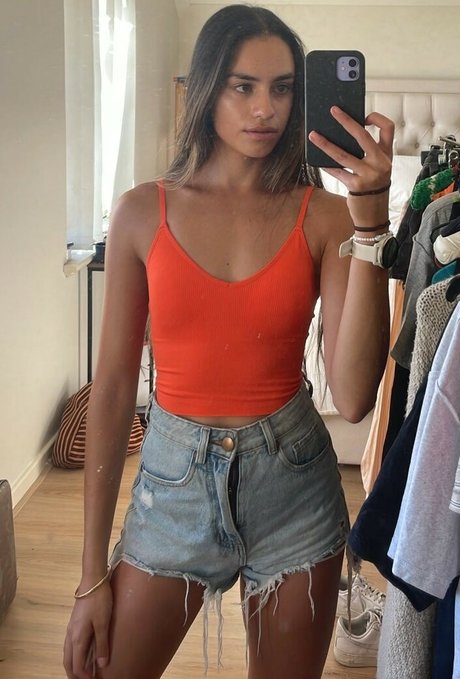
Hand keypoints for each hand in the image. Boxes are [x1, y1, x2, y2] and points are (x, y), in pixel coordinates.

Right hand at [63, 583, 112, 678]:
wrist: (92, 581)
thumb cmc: (99, 601)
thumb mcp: (103, 623)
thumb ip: (102, 644)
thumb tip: (101, 665)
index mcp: (77, 638)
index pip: (77, 665)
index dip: (84, 677)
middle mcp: (71, 635)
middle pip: (69, 662)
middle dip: (74, 674)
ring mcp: (71, 629)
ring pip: (68, 653)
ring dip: (73, 665)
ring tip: (82, 673)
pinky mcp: (74, 623)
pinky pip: (70, 645)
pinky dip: (74, 655)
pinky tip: (81, 654)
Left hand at [308, 108, 394, 225]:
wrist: (375, 214)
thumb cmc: (374, 188)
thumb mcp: (378, 168)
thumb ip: (370, 153)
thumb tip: (345, 135)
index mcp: (387, 155)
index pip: (389, 128)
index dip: (377, 118)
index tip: (364, 116)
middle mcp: (380, 163)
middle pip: (363, 136)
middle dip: (346, 121)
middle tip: (333, 111)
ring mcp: (369, 175)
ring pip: (343, 155)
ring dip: (326, 144)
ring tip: (313, 135)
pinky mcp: (356, 186)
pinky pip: (337, 172)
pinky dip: (327, 166)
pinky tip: (317, 161)